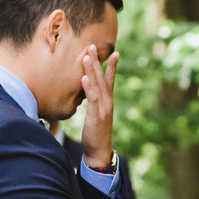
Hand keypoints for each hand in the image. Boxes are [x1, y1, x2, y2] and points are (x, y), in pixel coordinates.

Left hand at [77, 44, 118, 169]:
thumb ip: (93, 104)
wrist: (99, 152)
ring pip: (97, 85)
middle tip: (92, 46)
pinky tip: (84, 78)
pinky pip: (92, 99)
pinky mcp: (96, 116)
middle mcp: (107, 102)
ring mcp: (103, 108)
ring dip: (91, 70)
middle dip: (97, 61)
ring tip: (86, 56)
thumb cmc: (95, 135)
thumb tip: (88, 94)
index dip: (111, 66)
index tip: (114, 52)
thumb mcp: (95, 116)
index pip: (110, 80)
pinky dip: (88, 88)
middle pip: (102, 78)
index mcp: (107, 102)